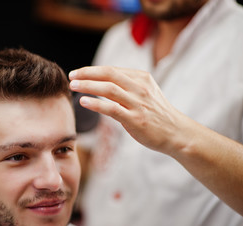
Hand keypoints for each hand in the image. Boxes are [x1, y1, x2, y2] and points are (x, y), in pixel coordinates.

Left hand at [69, 66, 188, 154]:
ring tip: (74, 86)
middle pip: (109, 74)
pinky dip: (96, 104)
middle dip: (87, 73)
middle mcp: (140, 88)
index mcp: (141, 78)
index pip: (112, 70)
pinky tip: (84, 102)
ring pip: (109, 89)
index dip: (92, 70)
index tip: (78, 73)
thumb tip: (102, 83)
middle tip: (71, 76)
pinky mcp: (136, 119)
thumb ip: (127, 87)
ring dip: (88, 86)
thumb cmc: (157, 114)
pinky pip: (112, 109)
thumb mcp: (145, 93)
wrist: (176, 133)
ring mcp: (138, 103)